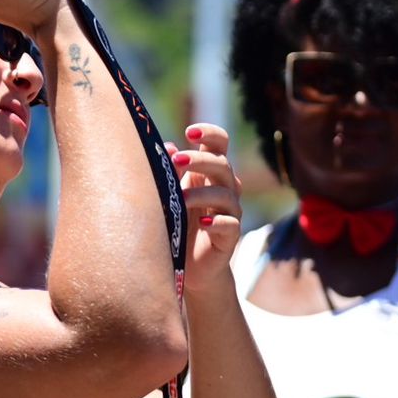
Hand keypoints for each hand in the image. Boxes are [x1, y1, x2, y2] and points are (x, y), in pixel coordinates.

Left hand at [171, 123, 242, 294]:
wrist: (189, 266)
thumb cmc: (177, 223)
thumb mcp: (169, 195)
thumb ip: (169, 172)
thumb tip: (166, 146)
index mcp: (209, 172)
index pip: (219, 144)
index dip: (210, 134)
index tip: (189, 132)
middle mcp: (224, 188)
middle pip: (222, 165)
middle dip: (200, 160)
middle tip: (177, 160)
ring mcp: (229, 212)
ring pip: (226, 194)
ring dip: (203, 193)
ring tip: (181, 198)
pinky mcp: (230, 237)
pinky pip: (230, 225)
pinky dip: (217, 222)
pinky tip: (202, 223)